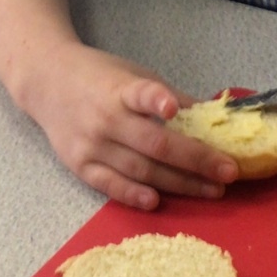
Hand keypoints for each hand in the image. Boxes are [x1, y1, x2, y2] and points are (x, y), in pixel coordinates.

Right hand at [25, 43, 239, 210]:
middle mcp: (105, 118)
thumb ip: (170, 97)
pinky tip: (157, 201)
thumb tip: (215, 118)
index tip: (173, 109)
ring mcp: (91, 145)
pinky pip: (110, 185)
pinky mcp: (79, 165)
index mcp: (120, 89)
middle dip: (196, 160)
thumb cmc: (99, 77)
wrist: (47, 82)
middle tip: (229, 172)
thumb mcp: (134, 75)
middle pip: (154, 144)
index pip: (140, 94)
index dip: (156, 100)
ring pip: (140, 170)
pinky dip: (133, 194)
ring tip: (212, 190)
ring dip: (179, 183)